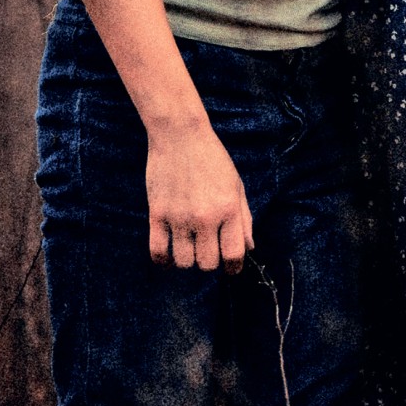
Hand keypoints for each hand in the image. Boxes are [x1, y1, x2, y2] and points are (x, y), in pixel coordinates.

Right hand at [145, 119, 252, 270]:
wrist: (180, 136)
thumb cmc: (212, 159)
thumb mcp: (236, 185)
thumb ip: (244, 218)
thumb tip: (249, 247)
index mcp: (229, 209)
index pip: (234, 254)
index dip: (235, 267)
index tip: (232, 269)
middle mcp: (205, 217)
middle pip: (208, 263)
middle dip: (211, 263)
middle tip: (209, 252)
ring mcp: (179, 218)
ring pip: (184, 262)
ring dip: (189, 261)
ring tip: (190, 249)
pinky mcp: (157, 215)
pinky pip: (158, 252)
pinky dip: (164, 261)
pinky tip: (169, 257)